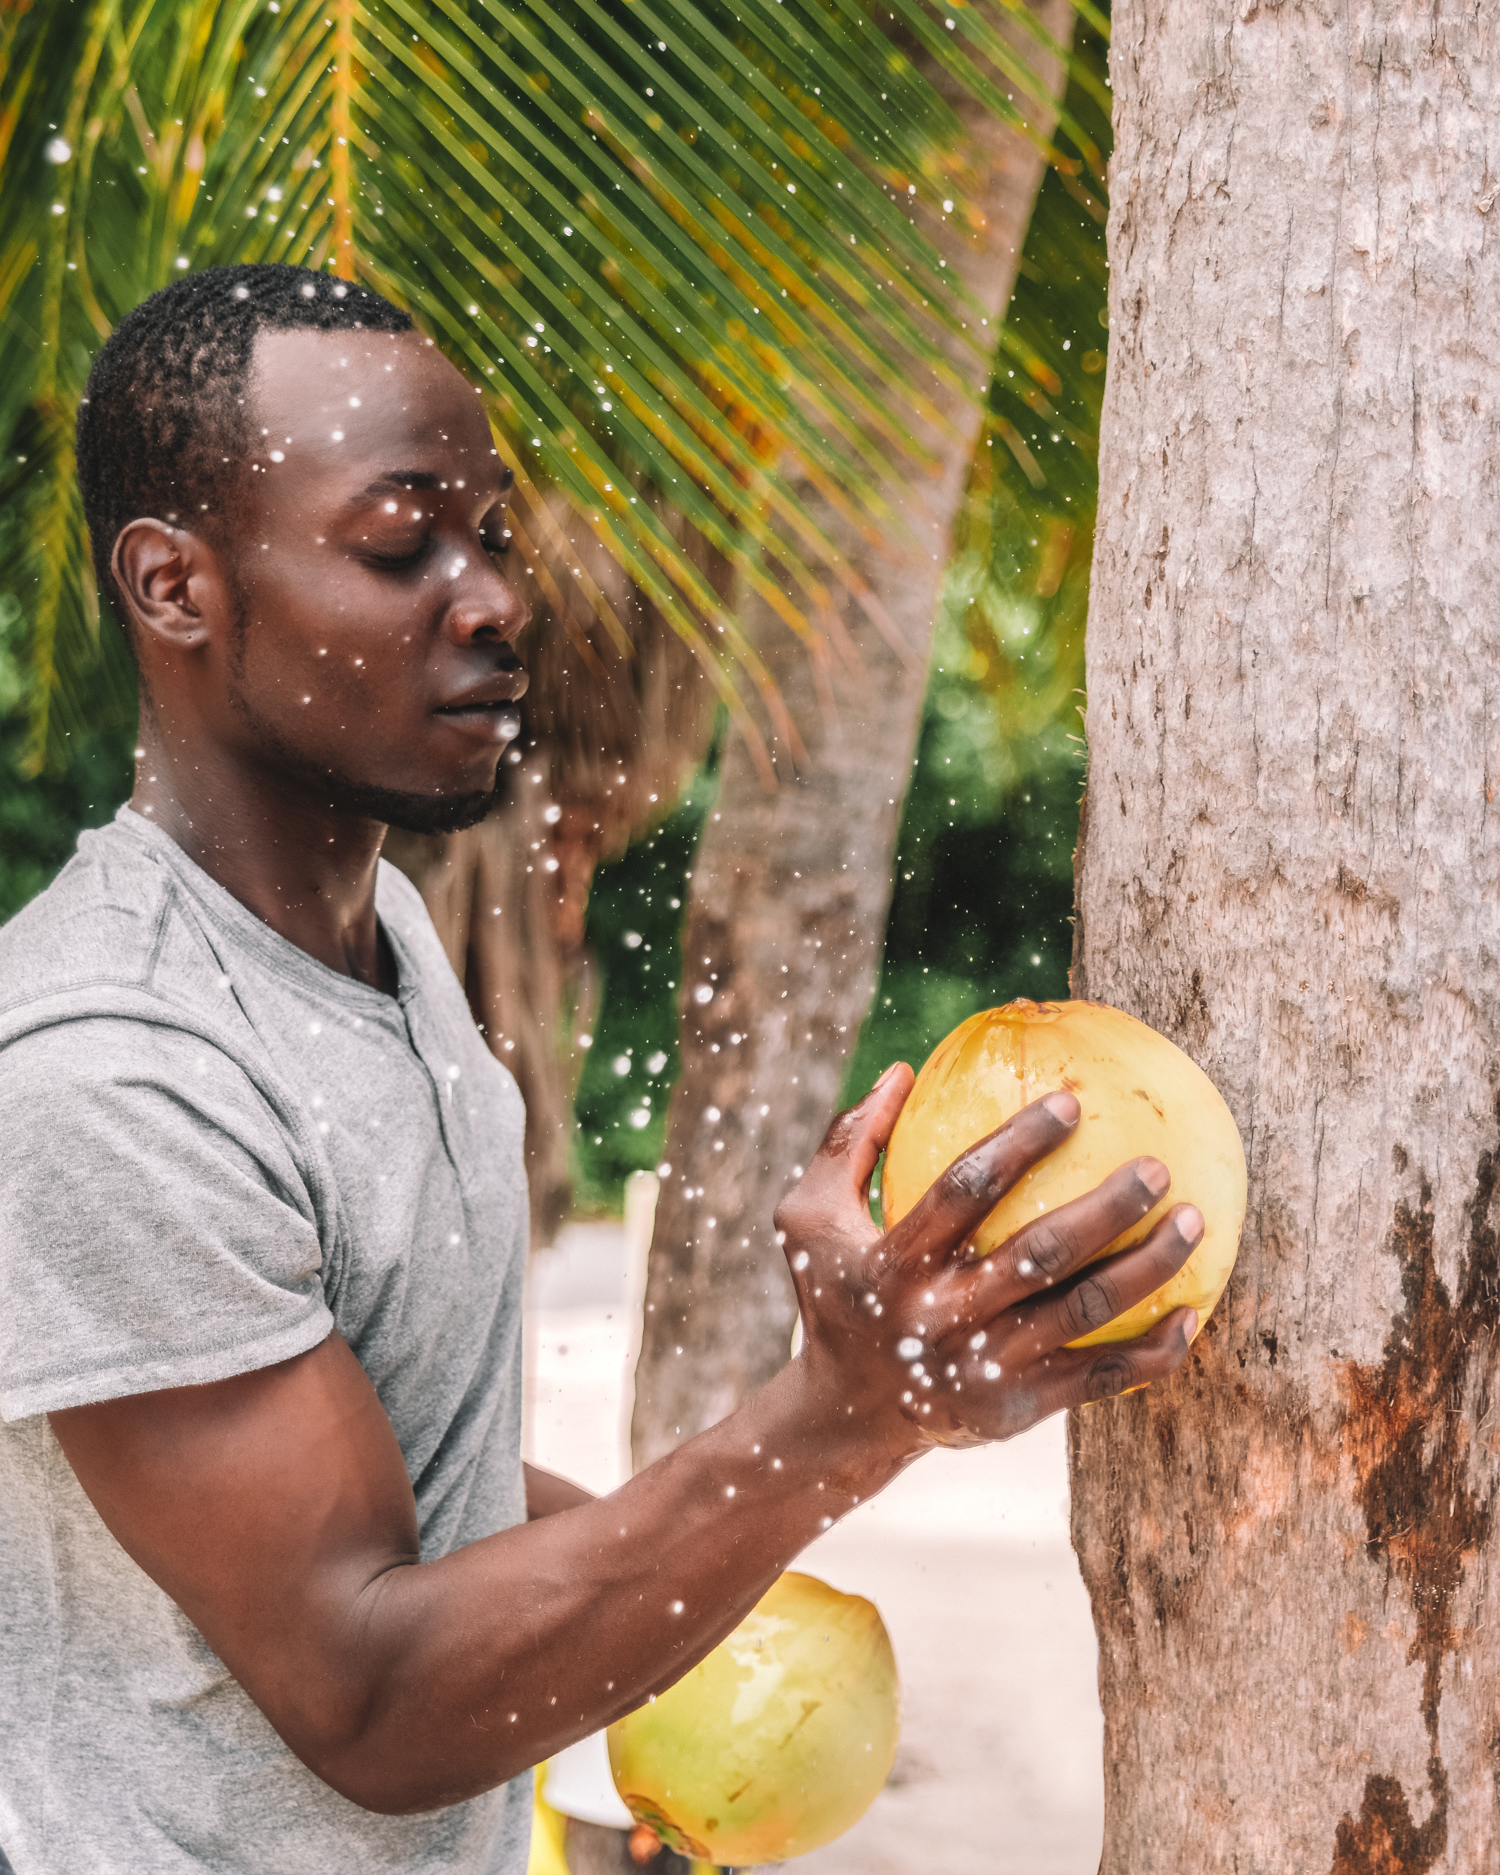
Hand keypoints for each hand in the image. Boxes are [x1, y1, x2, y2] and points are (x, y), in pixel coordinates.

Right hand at [774, 1064, 1201, 1454]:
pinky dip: (1152, 1352)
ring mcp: (985, 1368)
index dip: (1018, 1142)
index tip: (1072, 1100)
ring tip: (1196, 1222)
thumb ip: (850, 1145)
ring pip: (1082, 1313)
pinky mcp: (1019, 1410)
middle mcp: (943, 1317)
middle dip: (1108, 1207)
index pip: (964, 1190)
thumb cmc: (836, 1296)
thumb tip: (901, 1070)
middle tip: (1158, 1166)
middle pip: (1040, 1254)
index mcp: (895, 1265)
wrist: (848, 1417)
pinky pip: (1100, 1377)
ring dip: (1148, 1268)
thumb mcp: (810, 1220)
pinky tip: (1193, 1315)